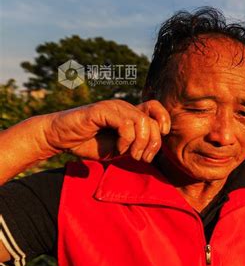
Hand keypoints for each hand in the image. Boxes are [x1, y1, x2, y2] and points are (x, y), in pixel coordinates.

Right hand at [43, 99, 169, 161]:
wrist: (60, 138)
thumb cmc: (89, 143)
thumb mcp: (120, 147)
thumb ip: (136, 145)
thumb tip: (156, 152)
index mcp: (130, 113)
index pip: (156, 108)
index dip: (163, 122)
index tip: (157, 141)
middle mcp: (124, 107)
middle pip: (153, 120)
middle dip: (153, 143)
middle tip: (142, 158)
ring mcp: (114, 107)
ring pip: (142, 122)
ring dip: (141, 143)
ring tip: (131, 155)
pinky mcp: (102, 111)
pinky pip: (126, 124)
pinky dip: (126, 140)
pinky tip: (119, 149)